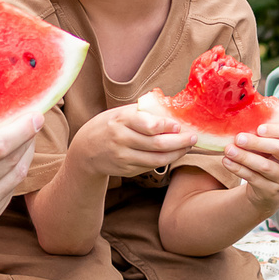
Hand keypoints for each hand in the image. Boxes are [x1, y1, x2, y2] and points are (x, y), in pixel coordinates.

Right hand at [0, 120, 38, 240]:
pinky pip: (8, 194)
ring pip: (14, 178)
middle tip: (33, 121)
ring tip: (26, 139)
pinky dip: (14, 175)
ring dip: (25, 155)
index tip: (34, 114)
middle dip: (28, 138)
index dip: (21, 129)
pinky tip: (13, 163)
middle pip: (10, 161)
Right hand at [72, 100, 199, 179]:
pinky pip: (150, 166)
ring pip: (156, 159)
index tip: (179, 125)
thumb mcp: (120, 113)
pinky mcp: (126, 170)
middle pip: (157, 144)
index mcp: (120, 120)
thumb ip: (143, 112)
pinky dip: (165, 160)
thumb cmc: (108, 126)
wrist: (85, 150)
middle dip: (179, 142)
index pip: (147, 124)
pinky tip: (173, 153)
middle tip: (193, 137)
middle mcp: (121, 139)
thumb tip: (172, 110)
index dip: (166, 126)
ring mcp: (123, 157)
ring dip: (176, 153)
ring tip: (187, 146)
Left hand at [219, 106, 278, 214]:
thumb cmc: (267, 158)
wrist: (268, 190)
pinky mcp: (270, 191)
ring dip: (244, 157)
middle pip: (278, 149)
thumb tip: (263, 98)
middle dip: (257, 143)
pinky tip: (226, 161)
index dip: (277, 130)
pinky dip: (238, 169)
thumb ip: (268, 126)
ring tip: (228, 149)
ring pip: (264, 166)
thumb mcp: (271, 144)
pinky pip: (253, 179)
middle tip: (238, 137)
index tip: (259, 128)